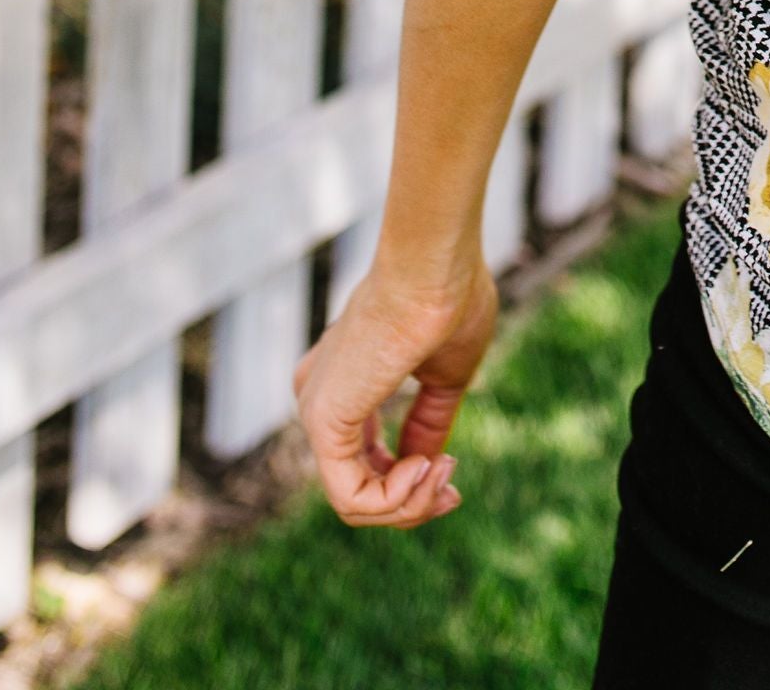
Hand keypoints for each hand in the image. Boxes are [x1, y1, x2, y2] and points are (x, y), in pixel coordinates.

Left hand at [293, 250, 497, 527]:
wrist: (435, 266)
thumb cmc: (448, 300)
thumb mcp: (445, 375)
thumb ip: (429, 421)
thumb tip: (426, 467)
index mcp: (344, 383)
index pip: (364, 463)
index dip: (411, 484)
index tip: (453, 472)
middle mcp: (319, 399)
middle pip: (358, 490)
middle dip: (412, 502)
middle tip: (454, 489)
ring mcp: (315, 411)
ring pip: (355, 502)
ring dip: (410, 502)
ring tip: (445, 471)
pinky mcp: (323, 423)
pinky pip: (352, 497)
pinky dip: (396, 498)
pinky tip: (425, 468)